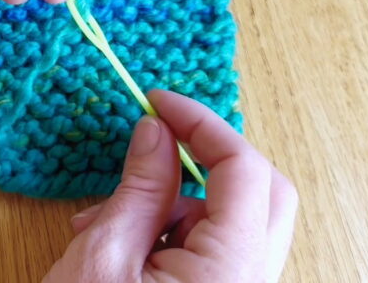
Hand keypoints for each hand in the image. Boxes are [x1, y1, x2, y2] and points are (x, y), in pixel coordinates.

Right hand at [45, 90, 297, 282]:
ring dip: (180, 200)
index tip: (159, 101)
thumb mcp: (103, 255)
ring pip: (238, 221)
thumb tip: (156, 132)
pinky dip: (176, 232)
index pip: (243, 170)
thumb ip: (139, 188)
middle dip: (209, 157)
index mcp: (230, 273)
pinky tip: (121, 243)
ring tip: (107, 216)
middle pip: (263, 192)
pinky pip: (218, 251)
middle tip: (159, 136)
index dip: (203, 124)